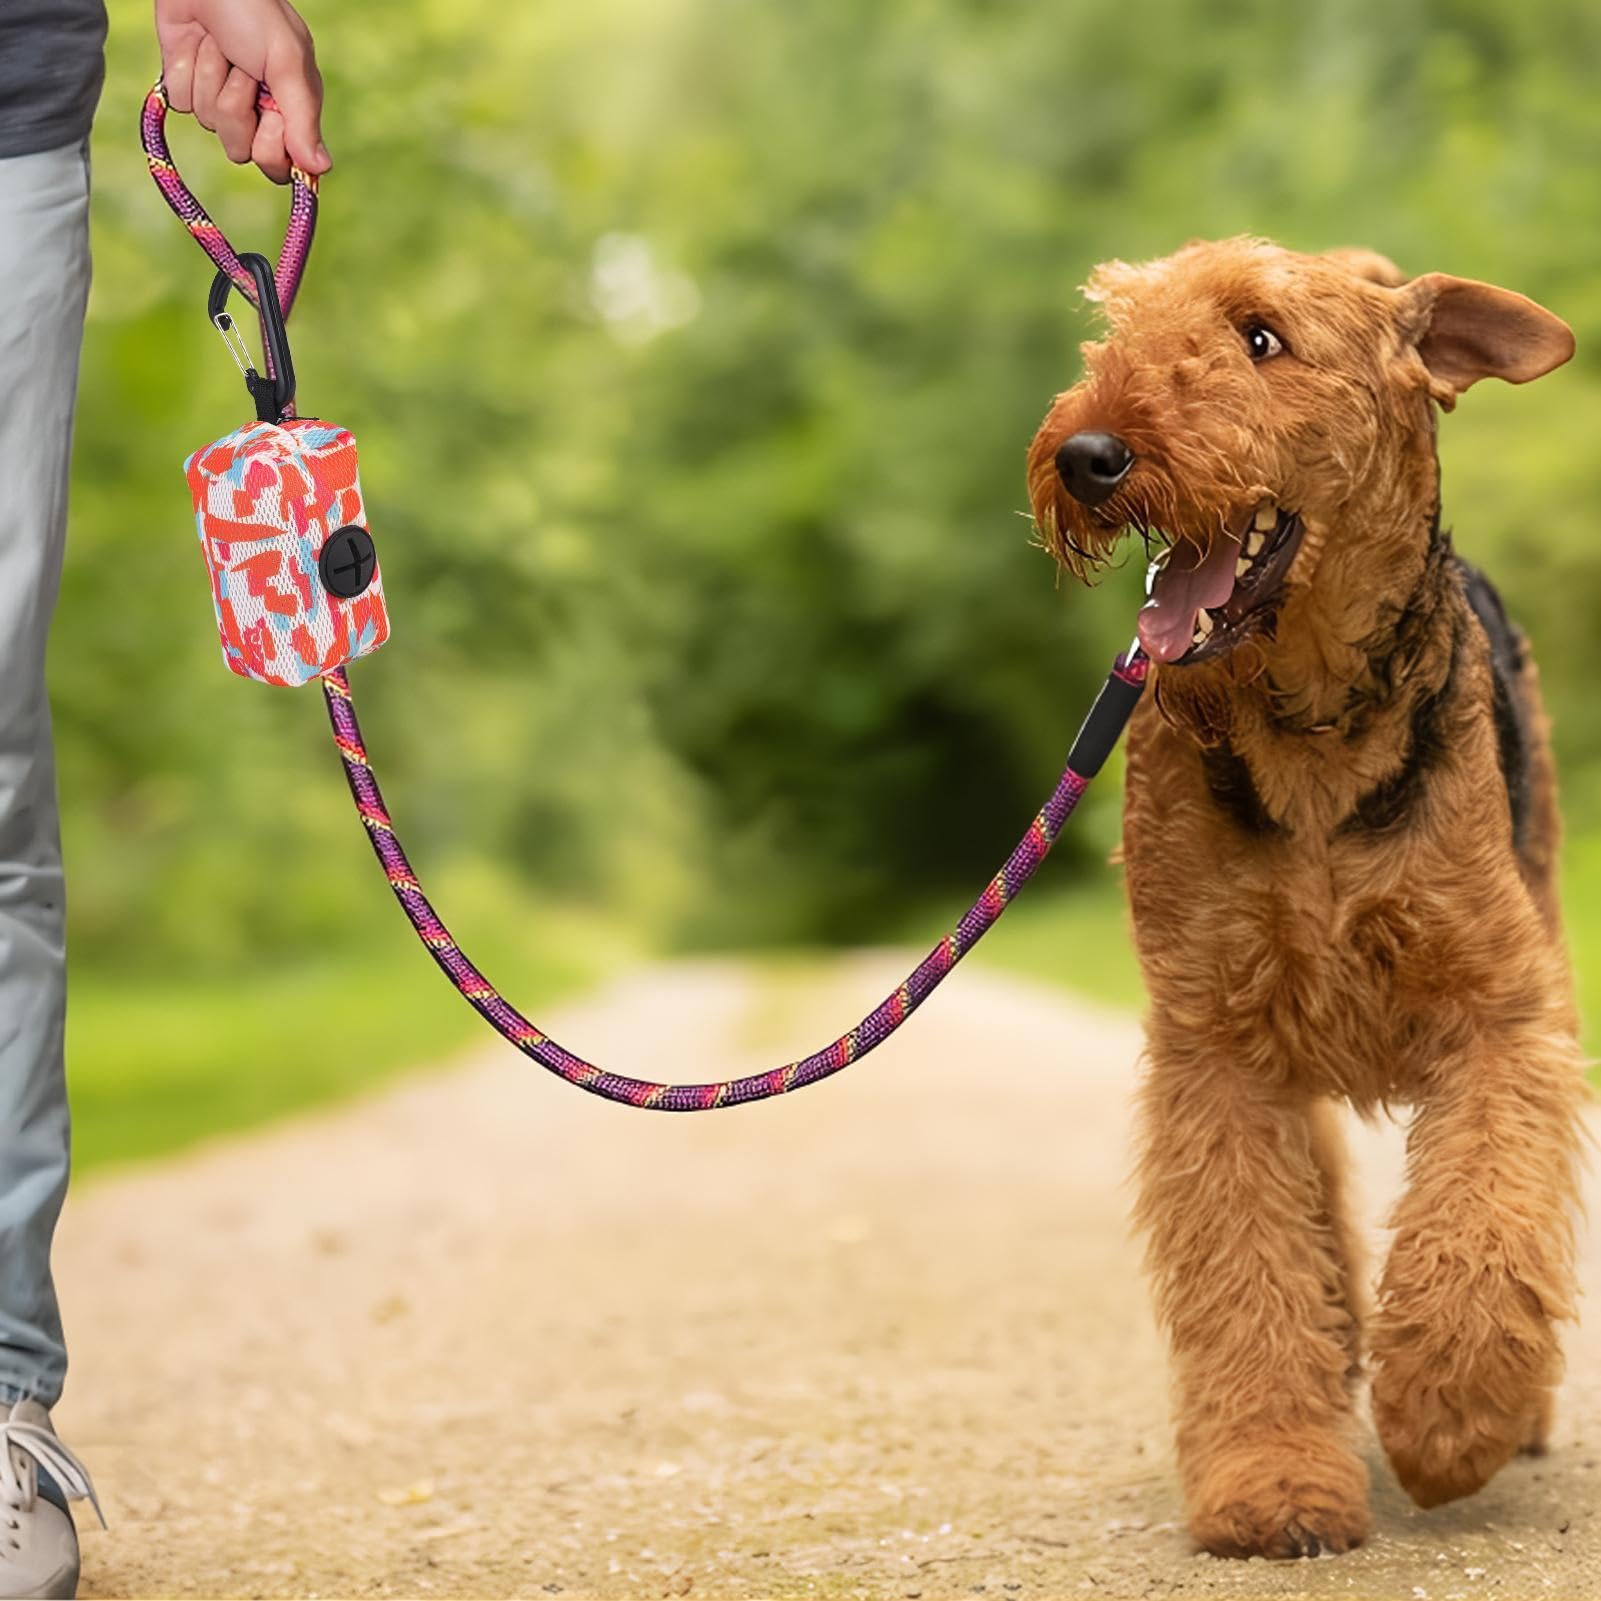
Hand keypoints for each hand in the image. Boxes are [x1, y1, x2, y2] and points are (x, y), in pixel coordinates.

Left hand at [154, 0, 330, 183]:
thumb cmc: (255, 10)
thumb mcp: (288, 63)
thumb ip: (303, 120)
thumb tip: (320, 170)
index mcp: (290, 111)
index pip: (278, 165)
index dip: (270, 146)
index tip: (272, 116)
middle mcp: (257, 112)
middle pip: (240, 150)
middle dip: (236, 106)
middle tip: (244, 70)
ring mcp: (219, 99)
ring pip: (208, 121)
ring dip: (210, 76)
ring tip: (220, 44)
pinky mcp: (187, 84)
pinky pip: (181, 100)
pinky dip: (185, 68)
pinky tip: (195, 42)